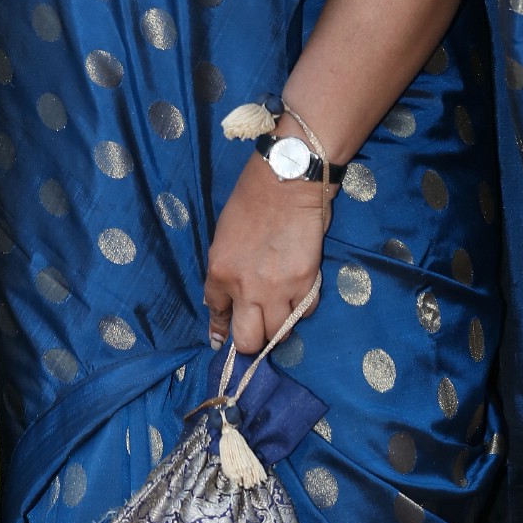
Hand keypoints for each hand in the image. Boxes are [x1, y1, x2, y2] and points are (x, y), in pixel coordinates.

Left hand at [203, 154, 332, 353]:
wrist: (286, 181)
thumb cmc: (250, 200)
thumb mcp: (224, 236)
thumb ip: (225, 270)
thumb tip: (227, 298)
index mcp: (220, 272)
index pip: (217, 313)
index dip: (220, 329)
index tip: (222, 340)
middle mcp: (246, 288)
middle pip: (248, 341)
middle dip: (250, 341)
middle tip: (256, 331)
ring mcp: (278, 289)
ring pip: (278, 334)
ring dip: (277, 327)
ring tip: (278, 311)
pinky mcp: (306, 284)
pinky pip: (304, 312)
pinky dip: (300, 309)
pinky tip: (297, 294)